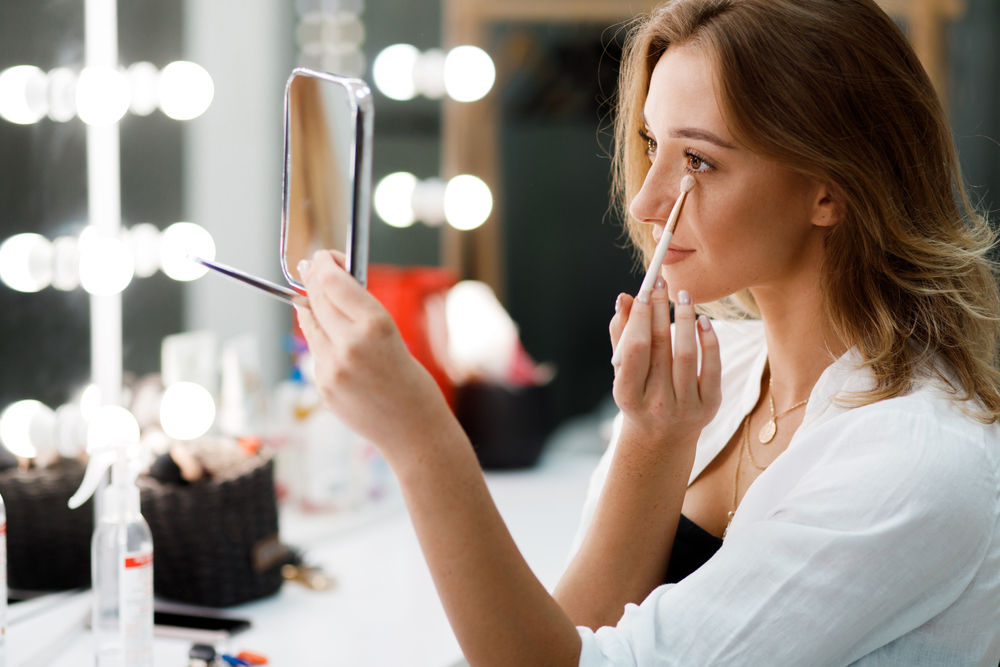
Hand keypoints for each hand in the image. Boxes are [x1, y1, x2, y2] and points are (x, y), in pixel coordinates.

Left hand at [295, 250, 452, 460]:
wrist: (414, 432)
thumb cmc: (413, 383)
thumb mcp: (394, 336)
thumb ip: (361, 313)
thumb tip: (332, 286)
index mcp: (375, 325)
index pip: (334, 281)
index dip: (325, 264)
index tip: (324, 257)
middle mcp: (349, 344)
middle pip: (316, 297)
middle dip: (313, 278)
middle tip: (311, 266)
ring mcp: (332, 367)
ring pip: (310, 323)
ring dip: (312, 308)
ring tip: (315, 298)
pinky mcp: (323, 385)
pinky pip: (315, 351)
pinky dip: (320, 339)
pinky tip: (331, 338)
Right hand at [609, 278, 721, 449]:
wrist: (661, 439)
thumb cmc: (638, 396)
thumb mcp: (622, 373)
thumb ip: (621, 336)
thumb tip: (625, 298)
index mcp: (628, 395)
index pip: (635, 349)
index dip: (640, 317)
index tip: (644, 290)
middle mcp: (656, 403)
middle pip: (660, 346)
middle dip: (660, 309)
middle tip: (662, 282)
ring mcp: (685, 407)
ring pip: (687, 354)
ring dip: (685, 319)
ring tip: (683, 296)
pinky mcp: (709, 406)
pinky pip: (712, 367)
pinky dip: (709, 340)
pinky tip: (704, 321)